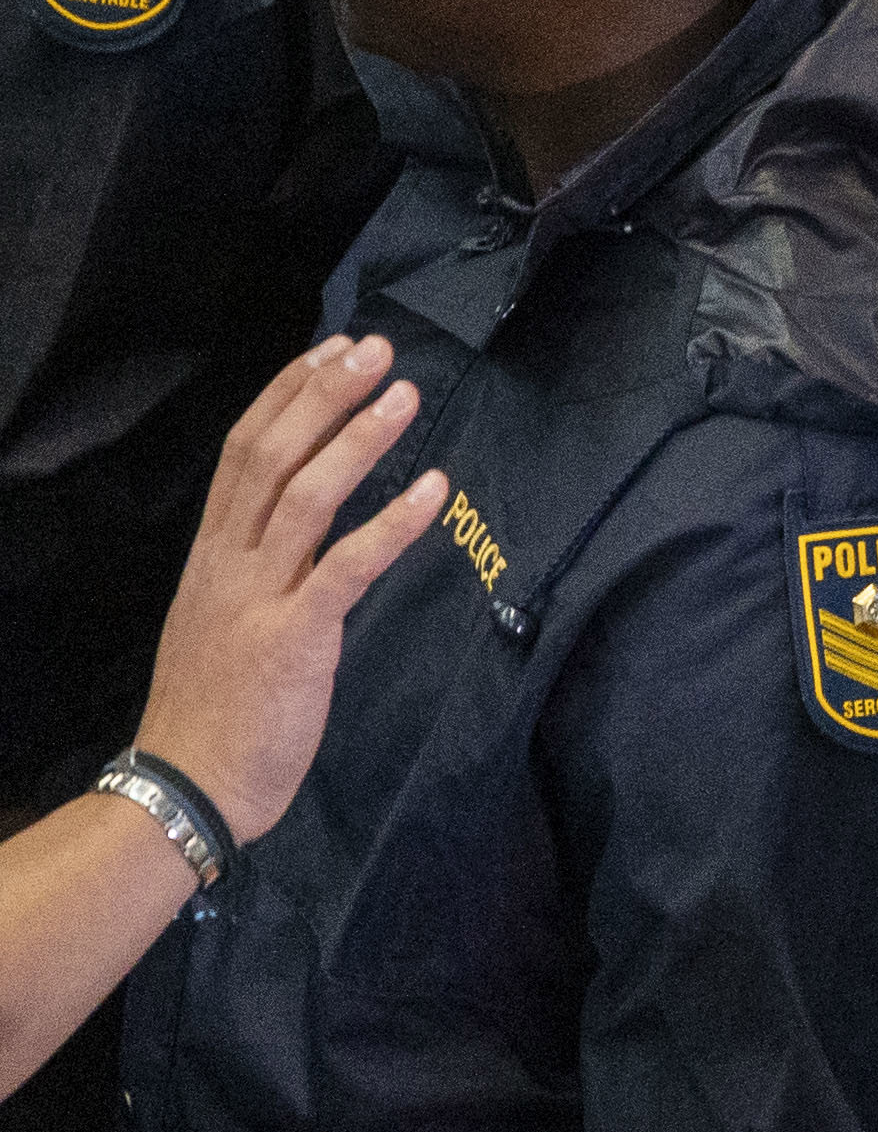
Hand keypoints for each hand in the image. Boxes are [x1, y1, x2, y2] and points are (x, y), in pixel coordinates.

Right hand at [135, 337, 444, 846]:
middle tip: (375, 347)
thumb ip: (253, 569)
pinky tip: (435, 488)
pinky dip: (394, 522)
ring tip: (406, 394)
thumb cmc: (214, 707)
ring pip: (308, 496)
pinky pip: (349, 566)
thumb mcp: (219, 619)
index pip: (245, 453)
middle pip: (273, 456)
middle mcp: (229, 563)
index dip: (287, 395)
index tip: (329, 350)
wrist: (188, 784)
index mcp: (212, 555)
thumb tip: (294, 526)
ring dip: (360, 440)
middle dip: (324, 396)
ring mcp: (260, 597)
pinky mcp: (296, 637)